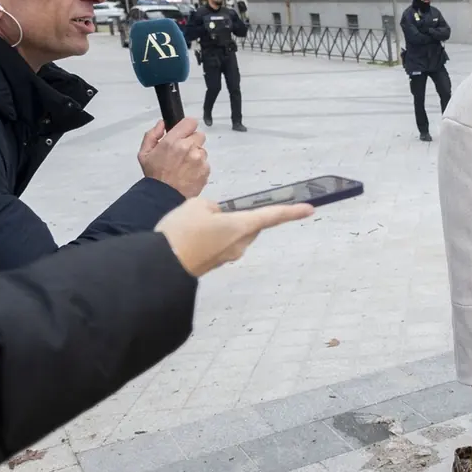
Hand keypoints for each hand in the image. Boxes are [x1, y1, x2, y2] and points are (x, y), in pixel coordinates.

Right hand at [138, 117, 208, 197]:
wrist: (165, 197)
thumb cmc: (155, 177)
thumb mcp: (144, 154)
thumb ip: (152, 135)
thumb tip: (162, 124)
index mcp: (173, 141)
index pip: (190, 122)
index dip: (188, 127)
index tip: (186, 131)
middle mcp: (188, 148)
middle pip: (199, 135)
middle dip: (192, 142)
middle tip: (182, 153)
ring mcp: (199, 159)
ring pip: (203, 150)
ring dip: (196, 156)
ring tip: (184, 166)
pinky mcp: (205, 170)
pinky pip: (206, 164)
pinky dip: (199, 168)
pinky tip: (189, 174)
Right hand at [154, 198, 313, 276]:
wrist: (162, 265)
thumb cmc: (182, 232)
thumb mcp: (197, 205)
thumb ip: (213, 207)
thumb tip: (216, 216)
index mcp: (240, 226)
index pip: (271, 216)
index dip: (291, 211)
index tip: (310, 209)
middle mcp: (240, 244)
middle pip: (248, 224)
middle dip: (235, 215)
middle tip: (208, 212)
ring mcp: (228, 256)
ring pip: (231, 233)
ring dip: (219, 226)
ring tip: (192, 224)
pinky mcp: (215, 263)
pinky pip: (219, 244)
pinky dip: (210, 237)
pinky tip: (190, 235)